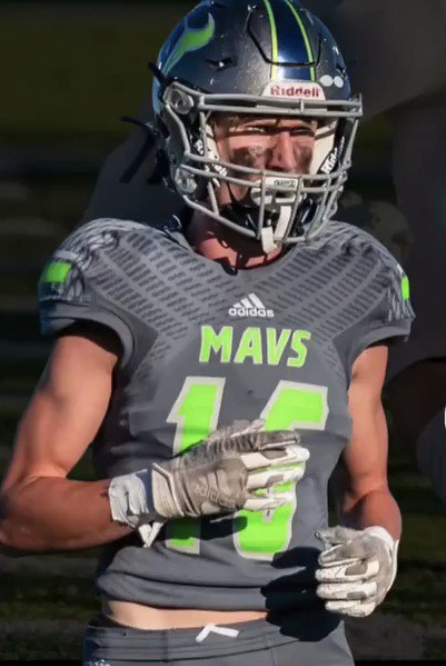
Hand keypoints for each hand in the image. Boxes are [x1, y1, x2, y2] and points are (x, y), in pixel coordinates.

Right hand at [151, 419, 308, 518]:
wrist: (176, 487)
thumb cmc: (193, 461)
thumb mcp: (212, 440)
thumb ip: (235, 431)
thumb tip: (260, 423)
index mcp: (230, 447)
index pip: (260, 440)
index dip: (279, 438)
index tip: (296, 436)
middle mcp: (236, 464)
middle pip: (267, 459)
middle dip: (289, 456)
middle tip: (306, 454)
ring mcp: (236, 484)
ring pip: (266, 479)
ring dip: (284, 476)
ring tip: (300, 472)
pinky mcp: (234, 502)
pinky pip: (258, 501)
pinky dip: (272, 501)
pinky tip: (285, 499)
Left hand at [315, 525, 398, 617]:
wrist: (383, 556)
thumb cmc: (362, 544)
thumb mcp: (351, 535)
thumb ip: (336, 535)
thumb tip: (318, 534)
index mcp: (374, 548)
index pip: (357, 550)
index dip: (338, 555)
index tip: (320, 558)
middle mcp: (381, 568)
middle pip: (361, 573)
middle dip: (336, 575)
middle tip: (318, 575)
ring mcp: (381, 585)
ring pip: (363, 592)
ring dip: (340, 594)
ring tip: (320, 592)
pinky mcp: (378, 599)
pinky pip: (365, 608)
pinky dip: (347, 608)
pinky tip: (330, 606)